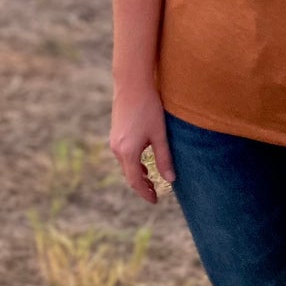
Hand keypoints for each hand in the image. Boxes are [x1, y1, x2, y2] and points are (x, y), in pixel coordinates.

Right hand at [110, 89, 176, 203]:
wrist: (132, 84)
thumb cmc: (148, 108)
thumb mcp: (159, 135)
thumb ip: (164, 158)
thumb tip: (171, 180)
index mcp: (128, 152)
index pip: (135, 181)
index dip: (145, 193)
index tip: (155, 201)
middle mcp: (117, 149)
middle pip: (128, 175)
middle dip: (141, 186)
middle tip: (155, 193)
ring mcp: (114, 141)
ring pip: (125, 165)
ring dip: (137, 174)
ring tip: (151, 179)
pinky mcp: (115, 133)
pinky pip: (123, 155)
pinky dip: (132, 163)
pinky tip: (143, 162)